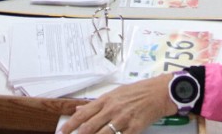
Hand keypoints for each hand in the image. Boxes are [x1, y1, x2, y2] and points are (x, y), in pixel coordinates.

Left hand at [57, 74, 173, 133]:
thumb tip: (78, 110)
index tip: (61, 132)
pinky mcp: (134, 128)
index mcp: (106, 100)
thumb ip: (97, 104)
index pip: (83, 114)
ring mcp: (123, 119)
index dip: (70, 125)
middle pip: (90, 127)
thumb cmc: (138, 92)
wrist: (160, 92)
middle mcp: (112, 109)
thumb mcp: (115, 93)